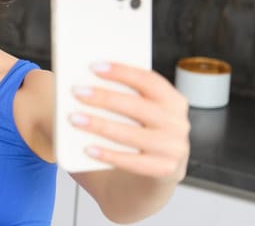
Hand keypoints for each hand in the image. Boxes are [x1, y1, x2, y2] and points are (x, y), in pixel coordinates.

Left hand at [70, 62, 190, 181]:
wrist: (137, 188)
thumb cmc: (128, 143)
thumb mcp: (127, 118)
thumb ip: (114, 99)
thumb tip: (82, 83)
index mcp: (173, 102)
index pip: (149, 80)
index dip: (122, 71)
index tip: (94, 67)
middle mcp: (179, 124)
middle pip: (140, 106)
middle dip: (105, 97)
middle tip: (77, 92)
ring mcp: (175, 149)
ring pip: (135, 134)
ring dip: (102, 125)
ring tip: (75, 119)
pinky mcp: (165, 172)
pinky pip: (134, 162)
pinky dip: (109, 155)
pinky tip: (87, 149)